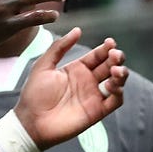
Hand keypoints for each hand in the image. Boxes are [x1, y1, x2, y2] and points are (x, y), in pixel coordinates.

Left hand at [12, 28, 127, 149]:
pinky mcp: (97, 112)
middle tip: (115, 55)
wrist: (31, 121)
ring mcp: (93, 96)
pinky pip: (115, 101)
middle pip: (110, 66)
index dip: (106, 48)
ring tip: (116, 70)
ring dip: (121, 74)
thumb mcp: (43, 65)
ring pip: (117, 82)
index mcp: (77, 69)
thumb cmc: (34, 94)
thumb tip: (78, 30)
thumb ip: (59, 47)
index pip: (97, 56)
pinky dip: (118, 92)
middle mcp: (88, 81)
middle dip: (116, 58)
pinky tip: (111, 85)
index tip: (110, 42)